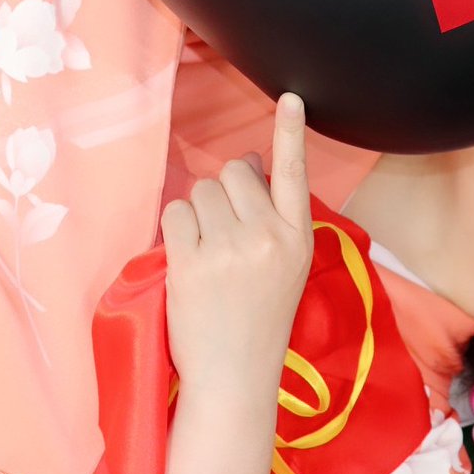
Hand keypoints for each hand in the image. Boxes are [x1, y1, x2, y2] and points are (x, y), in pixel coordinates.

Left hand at [162, 92, 313, 392]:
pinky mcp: (192, 262)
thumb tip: (247, 164)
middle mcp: (268, 237)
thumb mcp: (287, 265)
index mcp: (297, 237)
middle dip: (223, 191)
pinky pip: (175, 213)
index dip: (291, 133)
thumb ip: (273, 216)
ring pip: (200, 190)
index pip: (294, 174)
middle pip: (233, 174)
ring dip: (197, 211)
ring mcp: (229, 249)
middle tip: (224, 230)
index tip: (291, 98)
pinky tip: (187, 257)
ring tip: (207, 250)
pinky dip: (176, 229)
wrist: (235, 374)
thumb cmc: (260, 317)